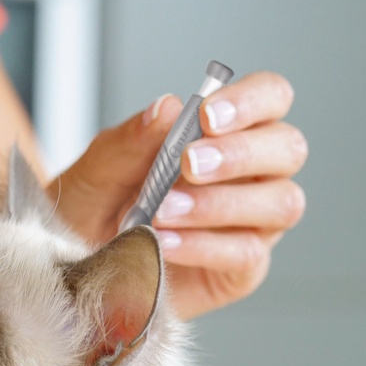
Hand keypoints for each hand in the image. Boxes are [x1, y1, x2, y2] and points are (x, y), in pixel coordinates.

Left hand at [49, 72, 306, 318]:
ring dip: (221, 202)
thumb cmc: (94, 210)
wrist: (76, 267)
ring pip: (281, 202)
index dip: (251, 100)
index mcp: (226, 133)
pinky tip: (164, 242)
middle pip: (288, 147)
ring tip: (163, 210)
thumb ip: (131, 141)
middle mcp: (251, 174)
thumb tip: (167, 107)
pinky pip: (247, 253)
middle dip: (240, 152)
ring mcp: (253, 222)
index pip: (270, 97)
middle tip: (188, 163)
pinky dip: (204, 245)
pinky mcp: (243, 268)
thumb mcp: (96, 171)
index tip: (207, 115)